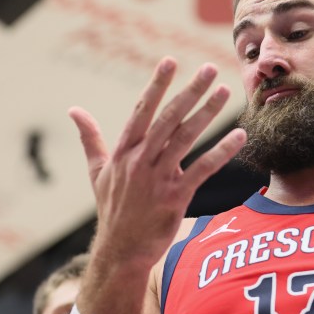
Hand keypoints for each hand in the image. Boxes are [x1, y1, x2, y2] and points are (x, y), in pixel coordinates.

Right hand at [69, 57, 245, 313]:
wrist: (119, 251)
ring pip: (186, 138)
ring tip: (224, 91)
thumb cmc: (112, 209)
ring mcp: (158, 179)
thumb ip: (90, 138)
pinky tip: (239, 136)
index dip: (156, 85)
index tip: (169, 62)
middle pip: (168, 118)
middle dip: (189, 91)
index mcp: (123, 151)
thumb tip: (73, 110)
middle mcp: (140, 160)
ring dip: (207, 113)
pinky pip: (202, 169)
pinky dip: (222, 152)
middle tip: (208, 68)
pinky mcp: (175, 197)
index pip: (141, 111)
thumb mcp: (97, 172)